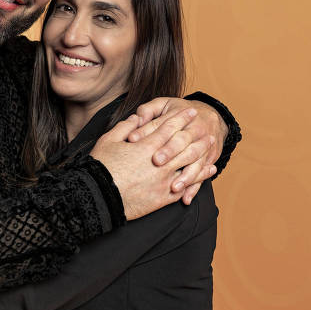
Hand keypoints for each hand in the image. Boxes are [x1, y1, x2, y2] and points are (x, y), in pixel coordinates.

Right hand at [91, 108, 212, 219]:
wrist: (99, 198)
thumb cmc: (101, 168)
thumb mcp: (108, 141)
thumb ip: (125, 127)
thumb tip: (136, 117)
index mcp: (146, 146)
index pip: (169, 128)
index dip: (181, 118)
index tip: (191, 111)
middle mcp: (159, 162)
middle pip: (184, 144)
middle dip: (196, 134)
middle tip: (206, 127)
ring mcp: (163, 181)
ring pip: (189, 164)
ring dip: (202, 152)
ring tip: (211, 145)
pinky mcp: (163, 198)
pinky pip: (186, 186)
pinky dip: (199, 177)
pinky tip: (207, 171)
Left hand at [127, 97, 226, 203]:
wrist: (211, 116)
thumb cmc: (179, 112)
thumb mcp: (164, 104)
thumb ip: (149, 110)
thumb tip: (137, 117)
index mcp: (180, 116)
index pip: (162, 124)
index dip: (146, 131)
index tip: (131, 139)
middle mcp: (194, 131)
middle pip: (181, 141)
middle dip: (170, 151)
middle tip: (156, 161)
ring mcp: (202, 147)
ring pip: (195, 161)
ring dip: (185, 175)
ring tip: (173, 186)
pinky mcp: (207, 160)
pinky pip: (201, 176)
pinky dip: (194, 188)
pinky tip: (185, 199)